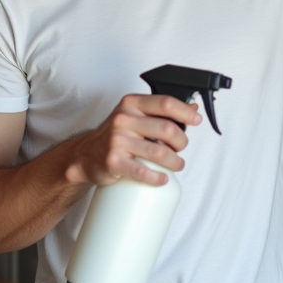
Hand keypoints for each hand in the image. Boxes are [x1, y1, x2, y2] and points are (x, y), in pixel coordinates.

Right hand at [67, 95, 201, 186]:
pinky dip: (157, 178)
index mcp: (132, 104)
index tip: (196, 120)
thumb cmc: (115, 134)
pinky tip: (162, 179)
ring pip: (159, 153)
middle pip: (167, 129)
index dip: (185, 112)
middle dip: (182, 142)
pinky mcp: (113, 161)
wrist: (86, 154)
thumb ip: (161, 110)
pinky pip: (142, 172)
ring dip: (175, 162)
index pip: (165, 103)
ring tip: (176, 165)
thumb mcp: (135, 115)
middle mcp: (123, 119)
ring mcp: (117, 140)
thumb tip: (192, 107)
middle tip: (180, 149)